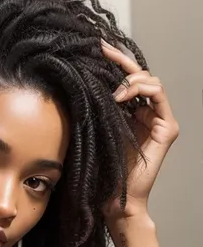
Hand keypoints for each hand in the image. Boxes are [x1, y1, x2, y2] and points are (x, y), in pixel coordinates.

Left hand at [101, 41, 178, 219]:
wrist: (115, 197)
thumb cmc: (101, 168)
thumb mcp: (94, 129)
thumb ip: (95, 107)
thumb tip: (80, 81)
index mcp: (131, 112)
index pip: (126, 79)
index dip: (114, 62)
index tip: (95, 49)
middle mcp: (148, 113)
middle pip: (141, 75)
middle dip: (121, 61)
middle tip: (101, 51)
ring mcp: (160, 119)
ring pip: (152, 81)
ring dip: (131, 79)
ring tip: (112, 91)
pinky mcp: (167, 128)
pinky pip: (158, 96)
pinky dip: (141, 90)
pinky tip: (121, 96)